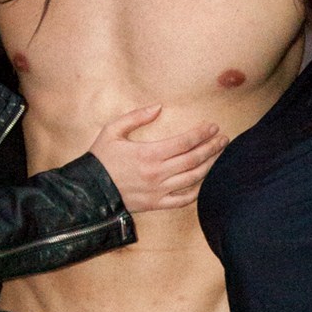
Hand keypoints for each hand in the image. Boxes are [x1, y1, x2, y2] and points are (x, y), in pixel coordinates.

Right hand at [86, 106, 224, 213]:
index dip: (201, 134)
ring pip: (193, 179)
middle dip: (212, 147)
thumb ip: (135, 117)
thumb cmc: (100, 159)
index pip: (184, 142)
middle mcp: (157, 174)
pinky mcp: (156, 205)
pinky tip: (204, 180)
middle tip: (224, 138)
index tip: (213, 126)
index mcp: (148, 154)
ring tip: (219, 154)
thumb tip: (158, 107)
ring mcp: (158, 192)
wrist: (87, 191)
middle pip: (193, 159)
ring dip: (210, 165)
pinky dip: (197, 190)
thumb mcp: (112, 131)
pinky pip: (183, 200)